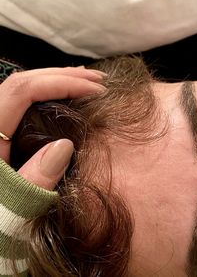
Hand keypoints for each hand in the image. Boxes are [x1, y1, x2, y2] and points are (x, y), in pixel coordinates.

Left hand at [0, 67, 105, 189]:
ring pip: (24, 87)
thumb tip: (65, 145)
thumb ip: (35, 181)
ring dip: (58, 79)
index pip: (22, 91)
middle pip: (23, 82)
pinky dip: (51, 92)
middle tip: (98, 80)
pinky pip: (26, 101)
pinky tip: (68, 94)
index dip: (60, 83)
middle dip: (64, 75)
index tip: (95, 90)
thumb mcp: (13, 209)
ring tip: (87, 80)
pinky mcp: (6, 133)